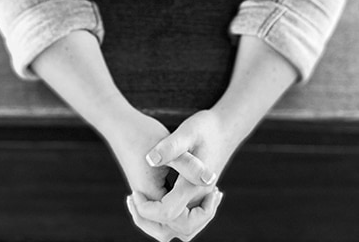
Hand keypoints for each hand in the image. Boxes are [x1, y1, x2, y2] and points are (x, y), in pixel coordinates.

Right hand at [105, 110, 223, 240]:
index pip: (175, 221)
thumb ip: (189, 164)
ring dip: (189, 217)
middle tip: (213, 196)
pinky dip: (183, 207)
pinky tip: (197, 186)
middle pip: (168, 231)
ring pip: (168, 224)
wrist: (119, 124)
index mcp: (149, 193)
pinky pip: (167, 211)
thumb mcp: (172, 144)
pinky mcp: (149, 190)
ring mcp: (146, 196)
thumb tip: (210, 179)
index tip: (213, 189)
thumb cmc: (143, 131)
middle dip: (195, 220)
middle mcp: (146, 199)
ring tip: (208, 195)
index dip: (200, 212)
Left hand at [131, 110, 236, 239]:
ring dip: (161, 224)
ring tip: (142, 205)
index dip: (145, 208)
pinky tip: (155, 201)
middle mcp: (200, 197)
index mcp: (193, 186)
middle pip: (177, 229)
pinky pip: (186, 220)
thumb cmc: (205, 127)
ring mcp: (202, 199)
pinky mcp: (200, 197)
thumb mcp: (186, 132)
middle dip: (152, 221)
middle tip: (136, 199)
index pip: (166, 213)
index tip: (133, 192)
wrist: (226, 128)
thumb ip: (170, 147)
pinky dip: (170, 218)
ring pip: (184, 229)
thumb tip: (151, 159)